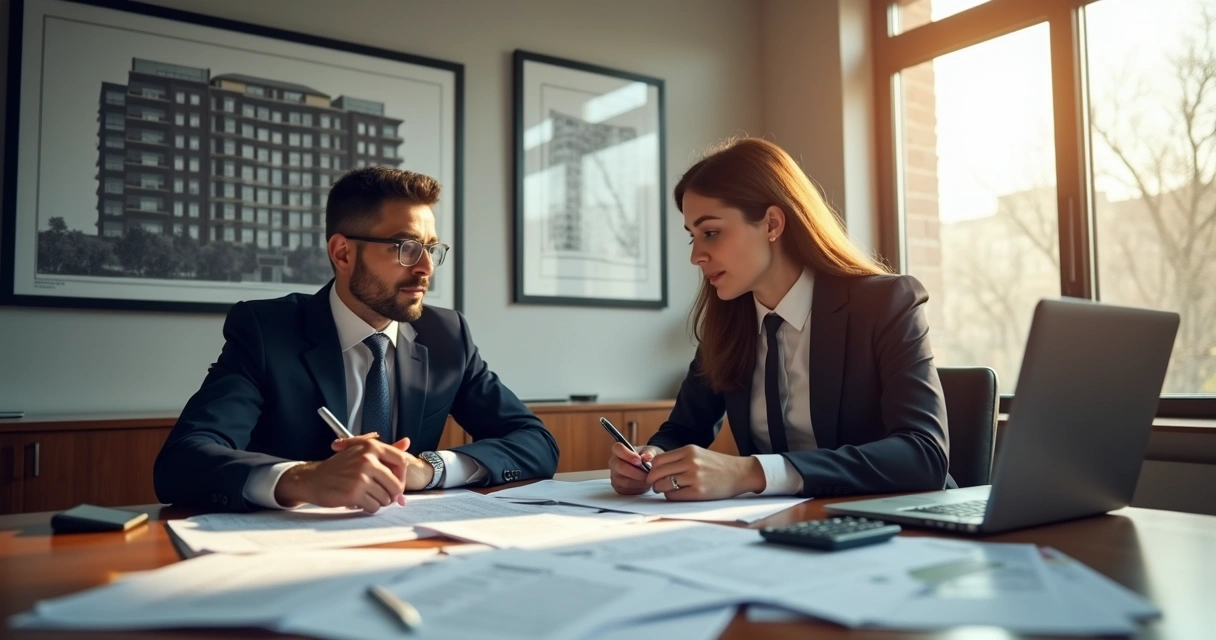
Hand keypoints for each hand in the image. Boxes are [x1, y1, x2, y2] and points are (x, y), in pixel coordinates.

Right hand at [275, 433, 409, 512]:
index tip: (395, 482)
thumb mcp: (361, 451)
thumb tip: (407, 443)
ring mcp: (360, 477)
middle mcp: (367, 460)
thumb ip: (386, 449)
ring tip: (367, 496)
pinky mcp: (353, 493)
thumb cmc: (339, 467)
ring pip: (386, 498)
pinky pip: (374, 507)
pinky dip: (370, 508)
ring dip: (379, 502)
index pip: (401, 461)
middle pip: (396, 484)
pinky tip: (360, 502)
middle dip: (392, 494)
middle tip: (383, 495)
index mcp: (371, 447)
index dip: (402, 475)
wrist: (313, 479)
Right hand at [608, 443, 662, 494]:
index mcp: (618, 451)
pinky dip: (637, 489)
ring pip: (624, 481)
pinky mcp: (618, 487)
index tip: (639, 460)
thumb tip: (646, 457)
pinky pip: (626, 490)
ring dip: (638, 482)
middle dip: (636, 472)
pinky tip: (644, 485)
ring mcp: (614, 476)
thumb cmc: (646, 457)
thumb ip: (649, 453)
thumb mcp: (650, 451)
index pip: (617, 448)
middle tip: (648, 474)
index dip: (628, 455)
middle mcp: (613, 463)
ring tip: (648, 480)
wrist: (647, 468)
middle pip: (620, 467)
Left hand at [646, 445, 765, 500]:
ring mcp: (694, 477)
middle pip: (657, 472)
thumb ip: (679, 458)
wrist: (740, 473)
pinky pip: (673, 496)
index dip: (652, 469)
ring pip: (663, 485)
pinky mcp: (698, 492)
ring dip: (660, 489)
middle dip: (653, 480)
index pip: (658, 460)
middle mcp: (690, 462)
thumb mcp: (698, 454)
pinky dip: (670, 496)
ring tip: (665, 490)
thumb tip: (656, 468)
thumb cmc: (717, 465)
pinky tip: (676, 494)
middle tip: (655, 484)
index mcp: (689, 450)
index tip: (654, 474)